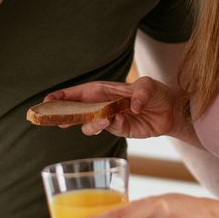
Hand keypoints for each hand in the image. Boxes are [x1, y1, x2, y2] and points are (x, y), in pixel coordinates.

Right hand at [45, 76, 183, 138]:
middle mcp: (102, 104)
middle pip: (77, 111)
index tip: (47, 100)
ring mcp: (109, 118)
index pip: (78, 93)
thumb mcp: (149, 86)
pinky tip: (122, 119)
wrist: (171, 112)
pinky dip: (114, 125)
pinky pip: (110, 129)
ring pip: (90, 124)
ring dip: (92, 123)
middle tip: (55, 119)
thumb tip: (132, 106)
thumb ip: (140, 94)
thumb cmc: (156, 92)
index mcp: (103, 90)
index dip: (62, 96)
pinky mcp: (120, 130)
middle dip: (65, 115)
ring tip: (104, 119)